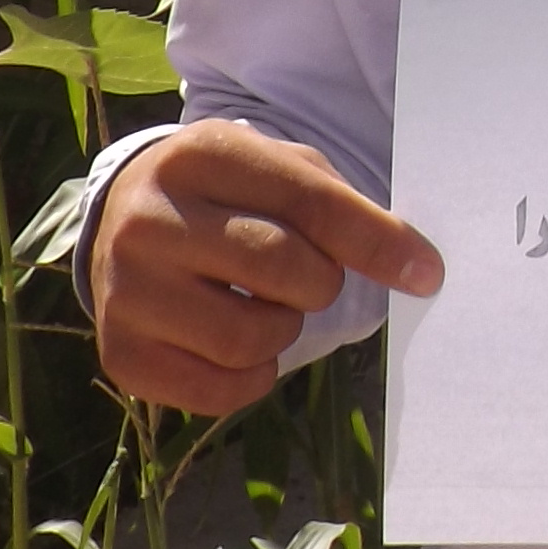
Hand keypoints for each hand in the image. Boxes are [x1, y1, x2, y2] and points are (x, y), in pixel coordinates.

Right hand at [89, 117, 442, 416]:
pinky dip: (251, 377)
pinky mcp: (120, 354)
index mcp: (201, 155)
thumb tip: (416, 267)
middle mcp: (151, 220)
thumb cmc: (224, 197)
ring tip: (263, 306)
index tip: (427, 272)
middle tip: (308, 278)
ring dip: (282, 331)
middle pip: (283, 270)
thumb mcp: (273, 170)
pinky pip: (220, 392)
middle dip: (320, 284)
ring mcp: (126, 290)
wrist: (121, 224)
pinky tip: (236, 344)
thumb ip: (338, 207)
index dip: (378, 241)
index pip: (309, 202)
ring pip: (250, 339)